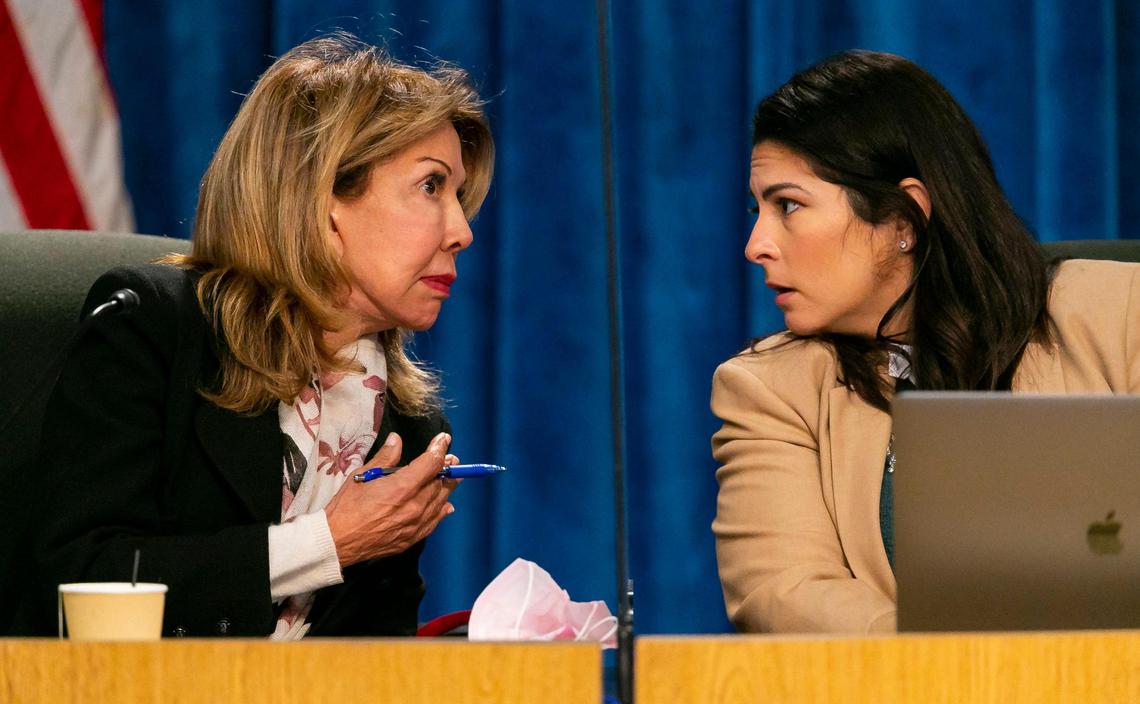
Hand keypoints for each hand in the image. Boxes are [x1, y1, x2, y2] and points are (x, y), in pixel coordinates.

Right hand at [325, 431, 458, 567]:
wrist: (337, 541)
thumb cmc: (346, 506)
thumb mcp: (362, 475)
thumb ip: (385, 457)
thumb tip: (397, 439)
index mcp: (402, 487)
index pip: (431, 463)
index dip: (439, 448)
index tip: (443, 439)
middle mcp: (414, 506)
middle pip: (439, 483)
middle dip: (446, 468)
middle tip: (451, 459)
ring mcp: (415, 524)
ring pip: (440, 502)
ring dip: (447, 487)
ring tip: (452, 477)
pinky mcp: (412, 538)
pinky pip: (434, 522)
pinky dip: (442, 510)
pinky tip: (446, 505)